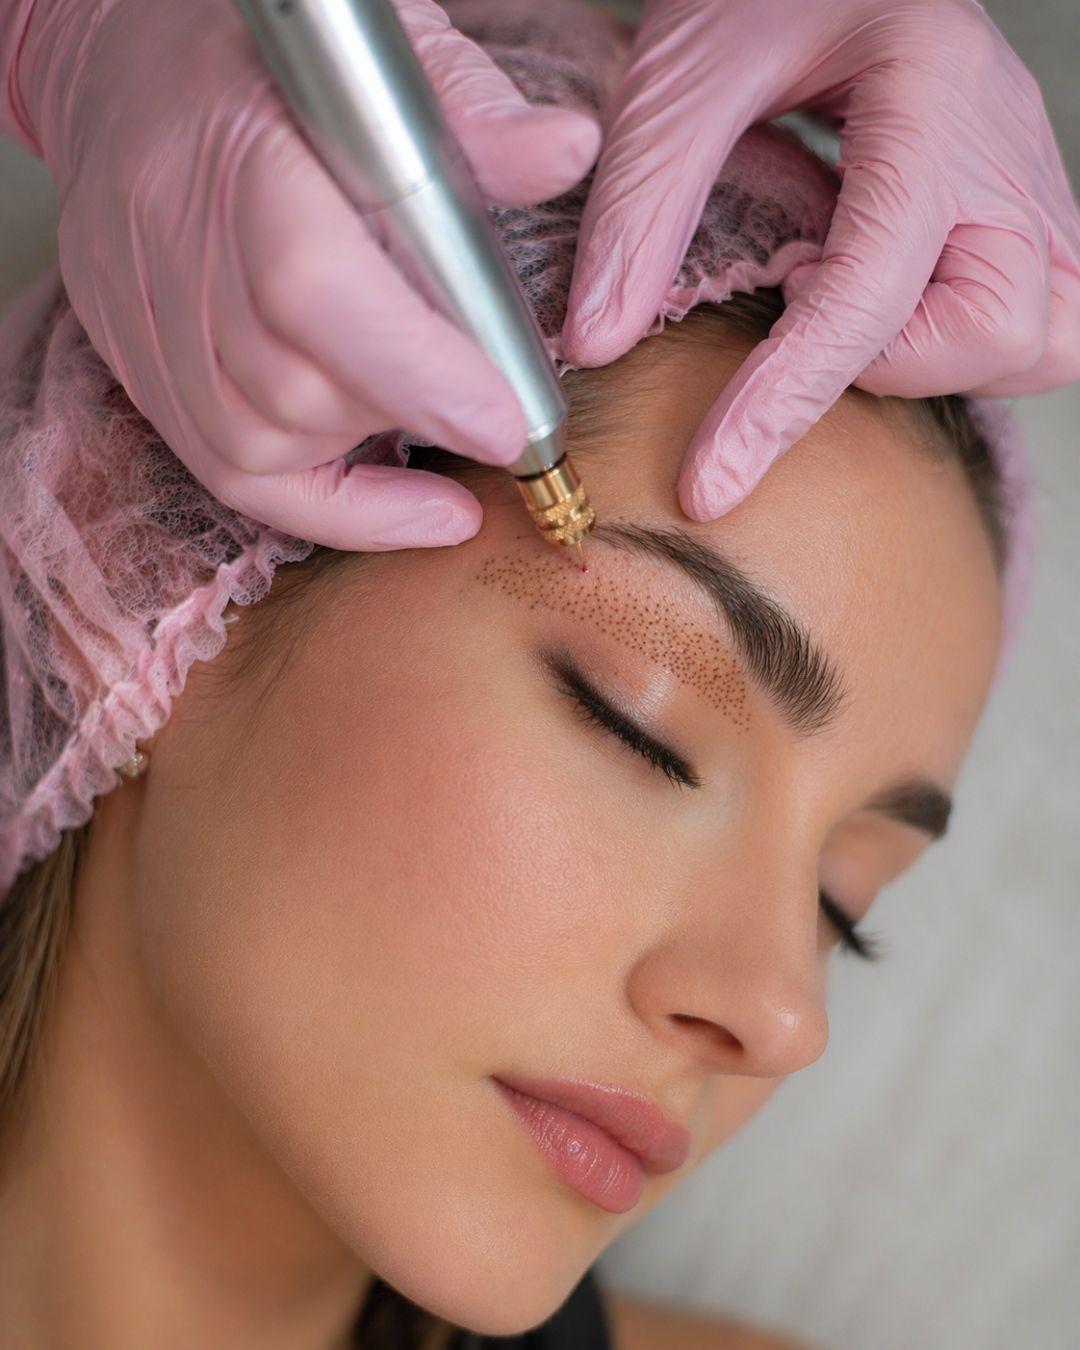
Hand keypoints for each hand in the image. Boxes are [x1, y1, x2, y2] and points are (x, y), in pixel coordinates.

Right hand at [2, 0, 599, 548]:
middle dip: (409, 413)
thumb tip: (566, 152)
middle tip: (492, 411)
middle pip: (290, 387)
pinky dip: (328, 505)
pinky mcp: (135, 363)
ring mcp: (139, 314)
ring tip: (434, 419)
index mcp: (237, 151)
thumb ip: (470, 109)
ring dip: (365, 448)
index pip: (310, 288)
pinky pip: (227, 473)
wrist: (121, 59)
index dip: (414, 371)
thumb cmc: (268, 57)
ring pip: (257, 443)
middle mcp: (169, 242)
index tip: (505, 422)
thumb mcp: (379, 47)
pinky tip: (407, 506)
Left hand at [561, 0, 1079, 519]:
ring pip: (1040, 338)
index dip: (782, 403)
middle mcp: (1004, 146)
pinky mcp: (1021, 206)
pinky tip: (882, 300)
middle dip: (884, 363)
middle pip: (1000, 332)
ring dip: (933, 357)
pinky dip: (959, 341)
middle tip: (797, 297)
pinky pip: (1038, 315)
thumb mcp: (681, 73)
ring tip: (842, 300)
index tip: (708, 483)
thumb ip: (641, 206)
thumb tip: (597, 341)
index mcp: (932, 94)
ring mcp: (1027, 179)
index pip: (868, 293)